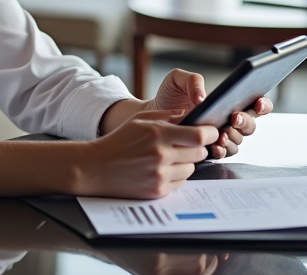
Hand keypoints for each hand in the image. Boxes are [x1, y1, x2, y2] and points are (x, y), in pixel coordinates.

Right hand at [76, 110, 218, 198]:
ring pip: (191, 169)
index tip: (210, 131)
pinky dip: (176, 175)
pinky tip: (161, 169)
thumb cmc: (118, 141)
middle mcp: (161, 155)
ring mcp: (159, 175)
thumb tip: (189, 114)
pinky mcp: (157, 191)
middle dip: (198, 147)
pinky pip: (180, 182)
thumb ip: (166, 115)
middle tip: (187, 144)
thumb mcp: (139, 120)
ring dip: (186, 162)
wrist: (96, 167)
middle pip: (199, 153)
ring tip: (169, 157)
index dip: (209, 133)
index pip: (199, 135)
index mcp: (157, 133)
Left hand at [144, 69, 273, 158]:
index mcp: (230, 100)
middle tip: (233, 118)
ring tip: (222, 134)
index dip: (263, 104)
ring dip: (232, 138)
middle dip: (245, 122)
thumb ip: (192, 81)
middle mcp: (229, 119)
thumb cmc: (169, 95)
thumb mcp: (177, 80)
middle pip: (250, 124)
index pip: (255, 103)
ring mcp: (222, 135)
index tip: (257, 103)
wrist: (152, 114)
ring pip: (238, 141)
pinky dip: (221, 150)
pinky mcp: (211, 149)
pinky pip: (223, 153)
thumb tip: (202, 98)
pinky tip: (214, 147)